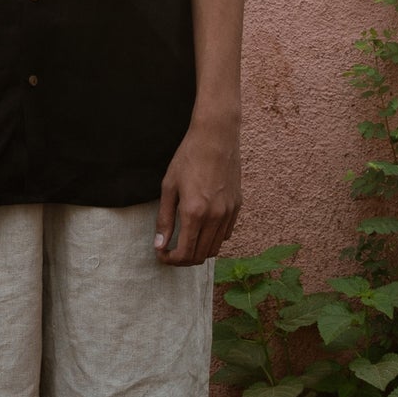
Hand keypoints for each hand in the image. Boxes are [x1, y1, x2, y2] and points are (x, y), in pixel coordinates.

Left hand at [154, 112, 241, 265]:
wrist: (216, 137)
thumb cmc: (188, 158)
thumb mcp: (169, 187)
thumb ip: (164, 219)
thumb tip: (160, 245)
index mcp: (194, 212)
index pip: (185, 253)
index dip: (170, 260)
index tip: (161, 255)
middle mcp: (214, 217)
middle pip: (201, 256)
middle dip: (183, 260)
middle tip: (171, 252)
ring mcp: (228, 212)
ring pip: (215, 248)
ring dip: (199, 251)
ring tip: (185, 243)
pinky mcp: (237, 206)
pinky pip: (226, 234)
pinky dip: (213, 239)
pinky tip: (202, 229)